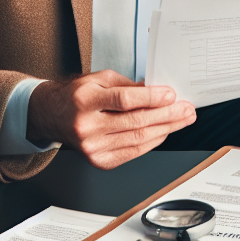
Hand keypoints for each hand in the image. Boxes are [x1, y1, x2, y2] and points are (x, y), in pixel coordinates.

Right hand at [26, 70, 196, 169]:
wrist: (53, 115)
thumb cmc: (78, 95)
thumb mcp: (100, 79)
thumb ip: (129, 85)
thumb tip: (158, 92)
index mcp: (85, 100)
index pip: (124, 100)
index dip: (152, 98)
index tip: (172, 95)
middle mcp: (87, 127)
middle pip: (136, 122)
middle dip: (168, 115)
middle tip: (187, 109)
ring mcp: (92, 148)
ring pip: (138, 139)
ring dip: (166, 129)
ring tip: (183, 119)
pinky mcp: (99, 161)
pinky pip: (133, 152)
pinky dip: (153, 142)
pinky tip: (165, 131)